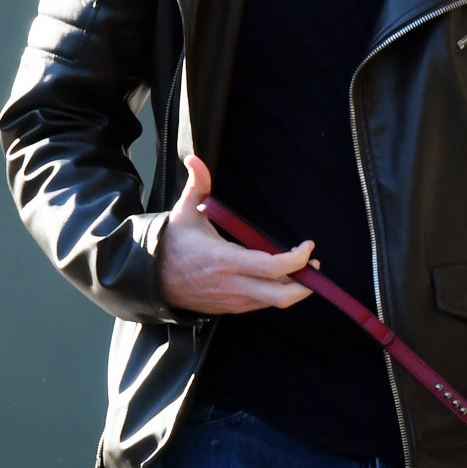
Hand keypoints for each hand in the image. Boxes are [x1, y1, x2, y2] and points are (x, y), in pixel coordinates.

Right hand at [158, 155, 315, 315]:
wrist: (152, 280)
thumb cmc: (174, 244)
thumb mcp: (184, 212)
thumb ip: (196, 185)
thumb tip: (194, 159)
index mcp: (226, 260)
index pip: (273, 268)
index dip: (297, 260)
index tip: (308, 246)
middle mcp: (233, 284)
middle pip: (281, 296)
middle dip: (306, 285)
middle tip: (314, 266)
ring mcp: (233, 300)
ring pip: (274, 303)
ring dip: (294, 289)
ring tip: (303, 269)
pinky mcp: (231, 308)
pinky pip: (261, 305)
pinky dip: (276, 294)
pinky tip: (281, 278)